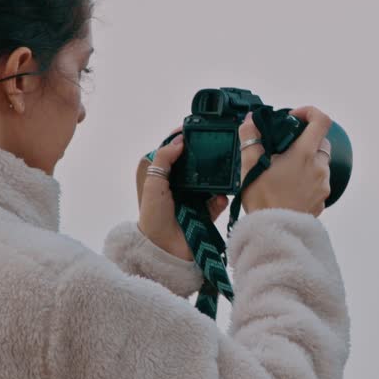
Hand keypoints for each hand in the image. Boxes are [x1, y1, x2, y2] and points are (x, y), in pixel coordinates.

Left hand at [136, 128, 229, 260]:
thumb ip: (163, 159)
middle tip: (218, 145)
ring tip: (225, 169)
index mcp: (165, 176)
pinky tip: (221, 195)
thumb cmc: (153, 216)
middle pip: (196, 164)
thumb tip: (180, 140)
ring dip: (217, 177)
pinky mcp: (206, 213)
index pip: (175, 152)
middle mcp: (180, 185)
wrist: (163, 250)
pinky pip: (219, 201)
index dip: (185, 140)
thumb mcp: (153, 183)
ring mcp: (194, 199)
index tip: (197, 128)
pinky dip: (222, 198)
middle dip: (206, 155)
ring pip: (210, 181)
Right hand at [238, 106, 331, 216]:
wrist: (274, 234)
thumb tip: (250, 121)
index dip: (309, 112)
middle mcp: (318, 168)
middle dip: (305, 139)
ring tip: (284, 172)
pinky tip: (289, 188)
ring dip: (306, 161)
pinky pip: (318, 182)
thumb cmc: (263, 201)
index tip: (294, 117)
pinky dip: (307, 180)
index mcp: (303, 154)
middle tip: (285, 147)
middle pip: (321, 142)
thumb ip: (250, 138)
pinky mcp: (322, 200)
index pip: (321, 120)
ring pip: (320, 163)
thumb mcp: (249, 165)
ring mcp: (322, 185)